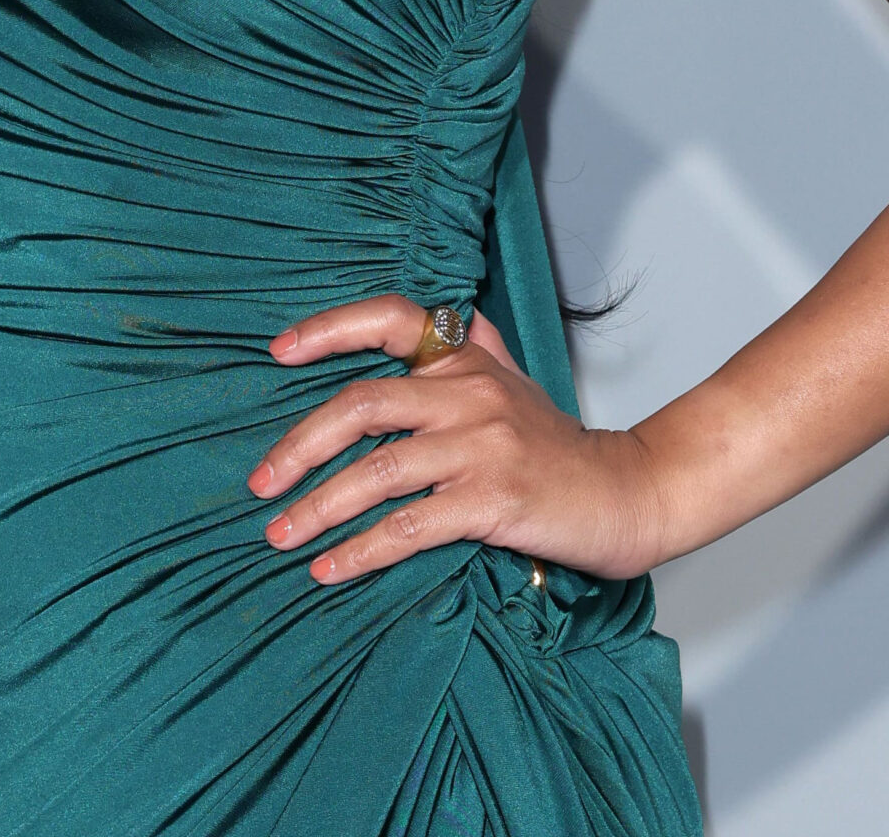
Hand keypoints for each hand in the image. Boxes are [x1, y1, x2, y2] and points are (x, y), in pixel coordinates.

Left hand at [247, 292, 665, 584]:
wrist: (628, 493)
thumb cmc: (555, 446)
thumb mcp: (507, 384)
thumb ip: (456, 360)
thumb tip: (391, 349)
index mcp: (468, 358)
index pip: (392, 318)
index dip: (330, 328)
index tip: (277, 351)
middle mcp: (471, 391)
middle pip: (362, 404)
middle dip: (300, 445)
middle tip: (260, 483)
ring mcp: (484, 444)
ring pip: (378, 470)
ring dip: (319, 508)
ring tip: (280, 536)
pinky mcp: (495, 500)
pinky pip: (410, 526)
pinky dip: (362, 550)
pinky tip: (330, 569)